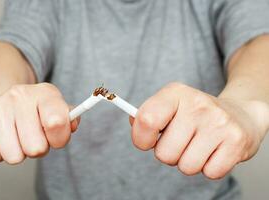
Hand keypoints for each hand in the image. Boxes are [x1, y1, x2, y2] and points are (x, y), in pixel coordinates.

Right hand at [0, 83, 78, 163]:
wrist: (0, 99)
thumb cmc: (34, 110)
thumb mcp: (56, 109)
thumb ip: (69, 118)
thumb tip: (72, 125)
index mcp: (45, 93)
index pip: (57, 122)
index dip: (60, 138)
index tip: (56, 137)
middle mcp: (20, 96)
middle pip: (36, 148)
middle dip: (38, 149)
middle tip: (33, 137)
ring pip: (14, 156)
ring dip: (18, 152)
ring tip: (17, 136)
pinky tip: (1, 137)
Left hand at [130, 82, 268, 178]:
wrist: (240, 114)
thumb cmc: (196, 115)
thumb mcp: (171, 105)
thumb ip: (148, 115)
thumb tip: (134, 122)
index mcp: (175, 93)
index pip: (146, 119)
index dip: (141, 138)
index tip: (148, 142)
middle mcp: (197, 104)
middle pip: (164, 153)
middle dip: (169, 154)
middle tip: (182, 142)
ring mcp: (218, 122)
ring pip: (186, 167)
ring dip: (189, 162)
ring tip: (199, 146)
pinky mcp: (236, 140)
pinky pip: (210, 172)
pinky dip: (210, 167)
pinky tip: (214, 151)